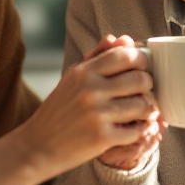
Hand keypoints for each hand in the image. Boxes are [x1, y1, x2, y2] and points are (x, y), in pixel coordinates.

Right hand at [19, 40, 157, 178]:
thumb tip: (127, 39)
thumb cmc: (59, 110)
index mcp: (84, 72)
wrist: (37, 145)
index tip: (141, 69)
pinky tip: (129, 129)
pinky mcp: (102, 138)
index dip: (141, 61)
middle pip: (141, 79)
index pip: (126, 55)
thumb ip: (100, 56)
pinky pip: (136, 130)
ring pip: (143, 105)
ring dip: (145, 110)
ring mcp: (97, 114)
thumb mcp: (73, 78)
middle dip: (147, 86)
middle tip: (142, 92)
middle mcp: (90, 90)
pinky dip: (137, 130)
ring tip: (137, 112)